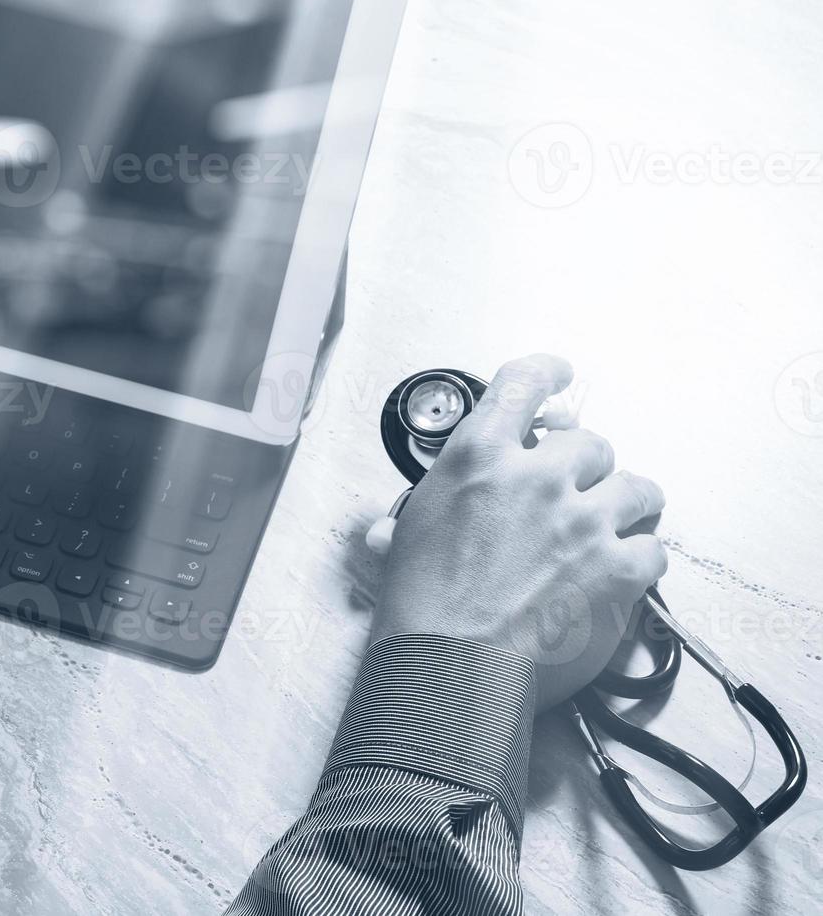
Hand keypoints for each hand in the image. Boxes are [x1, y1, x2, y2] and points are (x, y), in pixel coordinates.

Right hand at [371, 354, 667, 708]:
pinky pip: (654, 549)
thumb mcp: (406, 536)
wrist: (450, 668)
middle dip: (585, 468)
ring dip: (624, 507)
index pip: (523, 384)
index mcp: (479, 456)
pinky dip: (641, 560)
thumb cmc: (421, 609)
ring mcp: (585, 523)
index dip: (547, 373)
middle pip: (591, 444)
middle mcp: (538, 478)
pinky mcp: (620, 570)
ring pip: (636, 489)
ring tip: (607, 531)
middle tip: (573, 494)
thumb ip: (421, 515)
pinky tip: (618, 574)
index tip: (560, 375)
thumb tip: (387, 532)